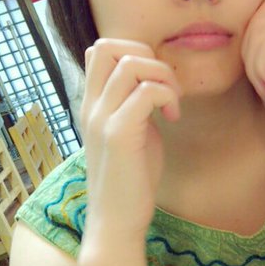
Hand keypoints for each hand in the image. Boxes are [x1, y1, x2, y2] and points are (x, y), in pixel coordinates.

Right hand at [80, 39, 180, 239]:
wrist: (117, 220)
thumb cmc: (132, 176)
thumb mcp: (132, 130)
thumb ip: (135, 103)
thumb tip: (155, 80)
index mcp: (93, 103)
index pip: (101, 48)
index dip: (135, 52)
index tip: (157, 82)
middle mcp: (91, 105)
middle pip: (109, 45)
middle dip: (150, 56)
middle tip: (167, 88)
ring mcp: (102, 118)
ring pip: (131, 64)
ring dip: (163, 76)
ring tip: (172, 103)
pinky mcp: (118, 134)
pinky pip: (146, 92)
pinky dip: (168, 97)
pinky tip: (173, 118)